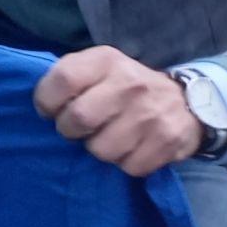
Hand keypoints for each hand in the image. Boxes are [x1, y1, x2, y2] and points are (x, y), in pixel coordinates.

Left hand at [33, 47, 201, 175]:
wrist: (184, 100)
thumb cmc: (124, 84)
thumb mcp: (98, 66)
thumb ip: (69, 77)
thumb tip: (42, 105)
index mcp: (106, 60)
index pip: (63, 79)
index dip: (46, 101)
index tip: (49, 110)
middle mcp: (129, 84)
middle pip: (78, 118)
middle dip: (68, 130)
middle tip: (76, 129)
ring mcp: (150, 114)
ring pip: (101, 150)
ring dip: (98, 149)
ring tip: (107, 136)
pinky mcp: (167, 141)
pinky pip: (128, 167)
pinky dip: (124, 162)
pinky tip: (130, 147)